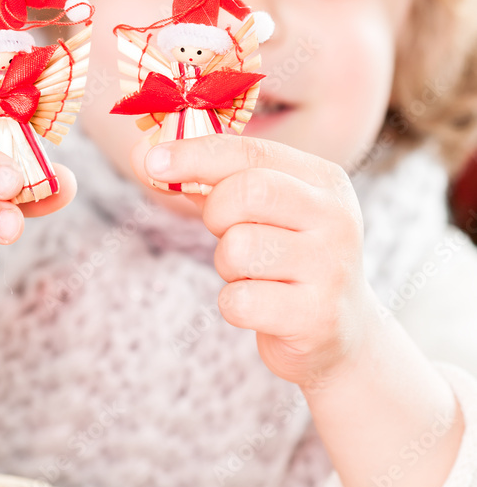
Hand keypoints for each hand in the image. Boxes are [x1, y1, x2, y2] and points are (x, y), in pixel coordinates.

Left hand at [139, 134, 377, 388]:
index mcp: (325, 181)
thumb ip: (208, 181)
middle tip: (226, 232)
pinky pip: (239, 302)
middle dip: (215, 213)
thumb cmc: (286, 259)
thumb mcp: (261, 212)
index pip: (252, 153)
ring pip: (237, 249)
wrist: (342, 334)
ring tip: (254, 274)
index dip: (196, 154)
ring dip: (226, 265)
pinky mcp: (316, 317)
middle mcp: (336, 218)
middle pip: (245, 193)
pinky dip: (234, 305)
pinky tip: (261, 307)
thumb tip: (145, 155)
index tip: (153, 161)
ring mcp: (331, 268)